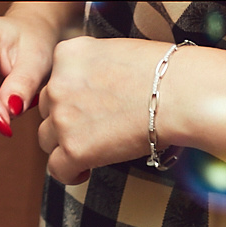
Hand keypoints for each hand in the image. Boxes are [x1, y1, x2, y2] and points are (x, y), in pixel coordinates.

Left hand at [36, 35, 172, 183]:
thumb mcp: (116, 53)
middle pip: (47, 110)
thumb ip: (93, 69)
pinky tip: (86, 170)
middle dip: (65, 121)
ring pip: (47, 140)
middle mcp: (58, 83)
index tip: (88, 108)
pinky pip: (56, 169)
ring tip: (91, 150)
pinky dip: (70, 173)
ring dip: (65, 146)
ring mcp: (63, 117)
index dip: (70, 98)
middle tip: (91, 130)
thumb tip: (93, 92)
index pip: (55, 80)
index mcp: (67, 54)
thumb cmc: (163, 74)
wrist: (178, 96)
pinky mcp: (73, 149)